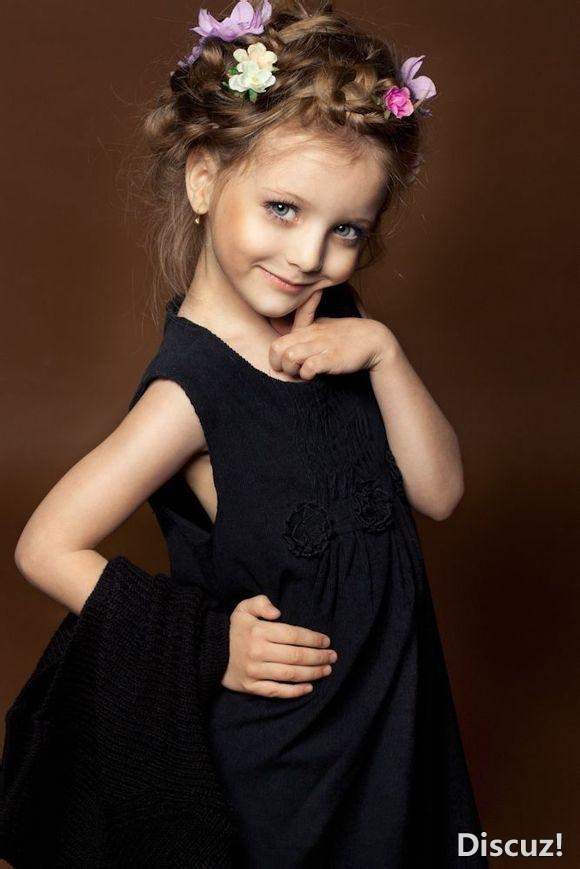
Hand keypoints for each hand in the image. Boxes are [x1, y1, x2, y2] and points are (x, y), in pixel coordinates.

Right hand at [220, 594, 338, 697]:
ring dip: (313, 673)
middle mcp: (258, 652)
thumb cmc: (232, 629)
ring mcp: (255, 672)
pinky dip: (295, 691)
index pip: (294, 635)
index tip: (326, 641)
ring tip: (326, 670)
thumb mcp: (242, 608)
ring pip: (291, 674)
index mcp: (259, 631)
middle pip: (296, 656)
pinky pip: (277, 691)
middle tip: (333, 656)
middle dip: (319, 656)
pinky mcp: (251, 687)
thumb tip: (278, 611)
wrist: (207, 652)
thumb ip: (261, 603)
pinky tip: (309, 687)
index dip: (313, 639)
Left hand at [268, 288, 393, 379]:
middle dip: (278, 364)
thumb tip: (286, 334)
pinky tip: (314, 375)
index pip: (277, 340)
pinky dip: (307, 374)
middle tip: (291, 371)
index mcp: (307, 329)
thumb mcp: (322, 327)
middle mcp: (311, 335)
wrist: (373, 339)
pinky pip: (309, 367)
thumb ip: (305, 329)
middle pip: (277, 348)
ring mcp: (322, 346)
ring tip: (302, 373)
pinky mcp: (332, 358)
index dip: (274, 356)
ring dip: (291, 370)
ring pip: (289, 356)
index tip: (284, 364)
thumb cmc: (346, 337)